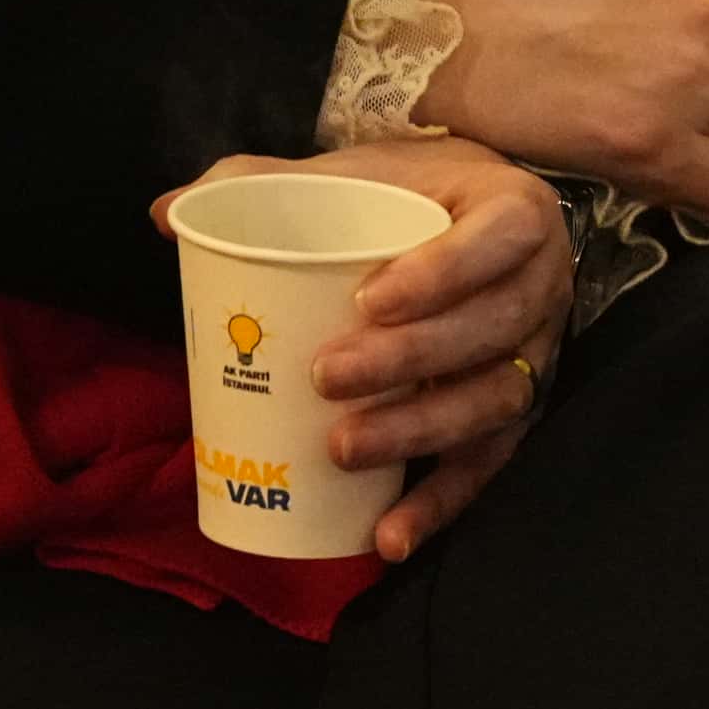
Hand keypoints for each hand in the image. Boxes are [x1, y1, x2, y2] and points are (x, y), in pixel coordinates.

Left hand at [178, 134, 571, 564]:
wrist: (468, 217)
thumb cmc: (404, 195)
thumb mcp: (350, 173)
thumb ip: (262, 182)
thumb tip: (166, 214)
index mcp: (513, 210)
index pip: (494, 241)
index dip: (441, 274)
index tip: (367, 298)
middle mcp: (542, 285)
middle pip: (488, 331)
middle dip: (409, 362)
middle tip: (326, 378)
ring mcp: (536, 354)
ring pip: (491, 402)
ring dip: (417, 432)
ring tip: (341, 449)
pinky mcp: (519, 412)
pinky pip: (487, 465)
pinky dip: (438, 505)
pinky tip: (388, 535)